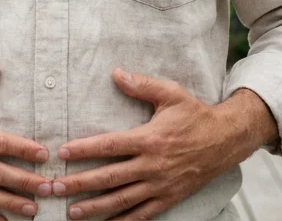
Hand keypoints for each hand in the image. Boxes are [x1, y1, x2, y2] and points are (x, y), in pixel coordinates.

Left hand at [52, 69, 271, 219]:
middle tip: (54, 188)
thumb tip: (116, 73)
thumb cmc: (196, 115)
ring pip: (122, 200)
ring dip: (95, 207)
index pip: (110, 145)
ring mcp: (161, 184)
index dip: (84, 150)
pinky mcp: (169, 197)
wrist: (227, 140)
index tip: (62, 153)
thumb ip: (142, 85)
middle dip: (79, 184)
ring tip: (71, 212)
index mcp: (150, 139)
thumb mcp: (171, 94)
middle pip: (109, 177)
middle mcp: (153, 165)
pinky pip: (143, 214)